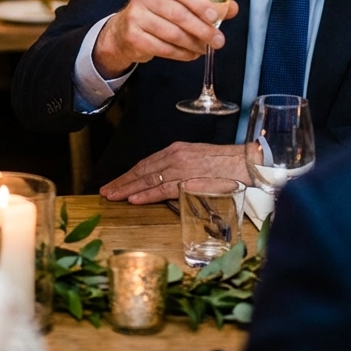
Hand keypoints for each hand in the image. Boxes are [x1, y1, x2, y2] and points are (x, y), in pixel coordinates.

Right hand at [92, 0, 239, 78]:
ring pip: (172, 33)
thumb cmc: (159, 12)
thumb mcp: (180, 2)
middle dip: (202, 29)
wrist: (125, 30)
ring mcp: (135, 16)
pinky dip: (181, 54)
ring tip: (205, 48)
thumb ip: (206, 4)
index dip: (199, 2)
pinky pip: (163, 48)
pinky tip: (191, 54)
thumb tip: (232, 8)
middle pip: (178, 14)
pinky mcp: (133, 37)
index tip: (214, 17)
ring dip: (193, 43)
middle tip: (218, 41)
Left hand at [100, 142, 249, 204]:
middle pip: (142, 171)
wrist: (245, 163)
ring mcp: (180, 169)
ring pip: (148, 180)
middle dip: (122, 181)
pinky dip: (146, 194)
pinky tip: (133, 199)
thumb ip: (180, 169)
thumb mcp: (196, 160)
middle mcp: (175, 157)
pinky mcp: (188, 181)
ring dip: (127, 189)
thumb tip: (166, 183)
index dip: (129, 174)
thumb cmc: (224, 164)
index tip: (116, 182)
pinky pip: (162, 189)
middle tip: (106, 191)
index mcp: (176, 151)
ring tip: (112, 196)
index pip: (146, 164)